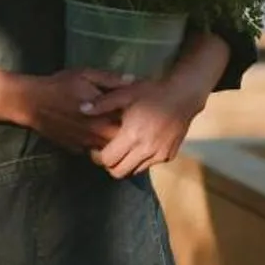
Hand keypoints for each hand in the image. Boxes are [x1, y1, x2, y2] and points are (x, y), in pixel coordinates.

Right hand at [16, 67, 131, 154]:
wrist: (31, 102)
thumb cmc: (60, 85)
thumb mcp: (86, 75)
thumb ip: (110, 80)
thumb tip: (133, 80)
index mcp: (103, 115)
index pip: (130, 123)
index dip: (136, 116)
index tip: (137, 108)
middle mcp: (96, 133)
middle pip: (121, 140)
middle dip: (127, 132)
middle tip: (129, 121)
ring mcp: (85, 143)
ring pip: (107, 148)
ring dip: (112, 140)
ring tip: (111, 127)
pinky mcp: (75, 148)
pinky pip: (92, 150)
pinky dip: (97, 144)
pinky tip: (94, 133)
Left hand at [87, 75, 203, 178]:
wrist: (183, 96)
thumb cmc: (151, 92)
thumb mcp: (125, 93)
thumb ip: (102, 103)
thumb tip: (81, 109)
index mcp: (133, 135)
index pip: (108, 160)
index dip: (98, 157)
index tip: (95, 148)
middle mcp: (146, 149)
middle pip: (118, 172)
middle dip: (109, 164)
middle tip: (106, 152)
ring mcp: (159, 155)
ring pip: (133, 171)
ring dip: (125, 163)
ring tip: (122, 148)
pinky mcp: (168, 156)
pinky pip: (148, 165)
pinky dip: (140, 160)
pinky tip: (139, 145)